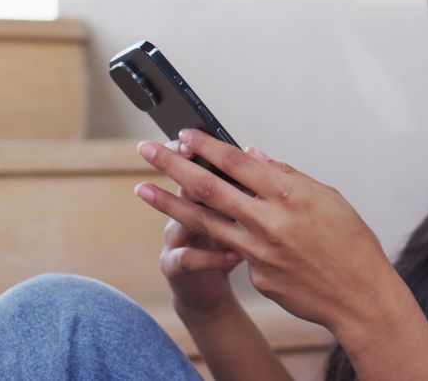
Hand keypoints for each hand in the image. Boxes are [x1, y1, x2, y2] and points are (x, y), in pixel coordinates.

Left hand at [134, 130, 403, 334]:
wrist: (360, 296)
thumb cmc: (351, 243)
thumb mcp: (327, 197)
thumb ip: (286, 176)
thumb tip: (252, 155)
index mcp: (289, 194)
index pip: (237, 162)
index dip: (206, 146)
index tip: (184, 134)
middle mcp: (269, 221)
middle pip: (209, 187)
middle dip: (173, 165)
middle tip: (147, 150)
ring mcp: (259, 252)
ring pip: (204, 221)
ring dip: (169, 203)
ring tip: (143, 188)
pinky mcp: (256, 276)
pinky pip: (235, 250)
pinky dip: (223, 237)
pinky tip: (215, 230)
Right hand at [147, 141, 243, 315]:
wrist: (205, 293)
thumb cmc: (229, 248)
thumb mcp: (239, 216)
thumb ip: (245, 189)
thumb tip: (254, 155)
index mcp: (203, 198)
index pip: (201, 166)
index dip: (202, 150)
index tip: (203, 134)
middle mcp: (183, 213)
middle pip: (185, 184)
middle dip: (179, 164)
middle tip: (185, 149)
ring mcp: (175, 239)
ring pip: (182, 219)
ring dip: (190, 209)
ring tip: (216, 206)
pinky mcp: (173, 267)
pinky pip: (187, 259)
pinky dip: (212, 256)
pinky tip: (232, 256)